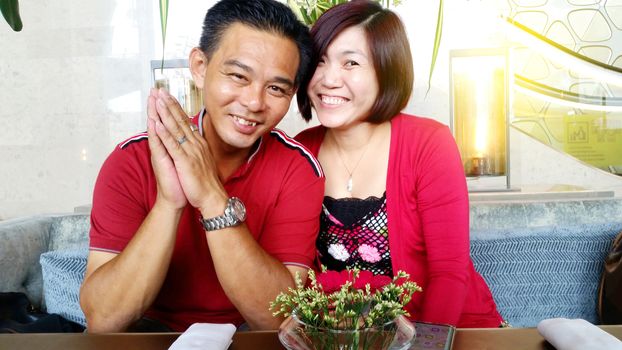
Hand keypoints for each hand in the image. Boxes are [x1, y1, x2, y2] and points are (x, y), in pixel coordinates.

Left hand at [152, 89, 227, 212]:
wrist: (212, 198)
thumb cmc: (206, 183)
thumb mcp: (203, 161)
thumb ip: (197, 150)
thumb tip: (194, 142)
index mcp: (198, 144)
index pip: (186, 121)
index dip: (176, 107)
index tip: (168, 96)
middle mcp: (195, 144)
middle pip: (180, 120)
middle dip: (169, 104)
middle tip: (160, 90)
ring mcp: (190, 152)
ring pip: (176, 129)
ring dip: (166, 113)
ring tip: (157, 100)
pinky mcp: (185, 162)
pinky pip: (173, 145)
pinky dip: (165, 134)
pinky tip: (158, 123)